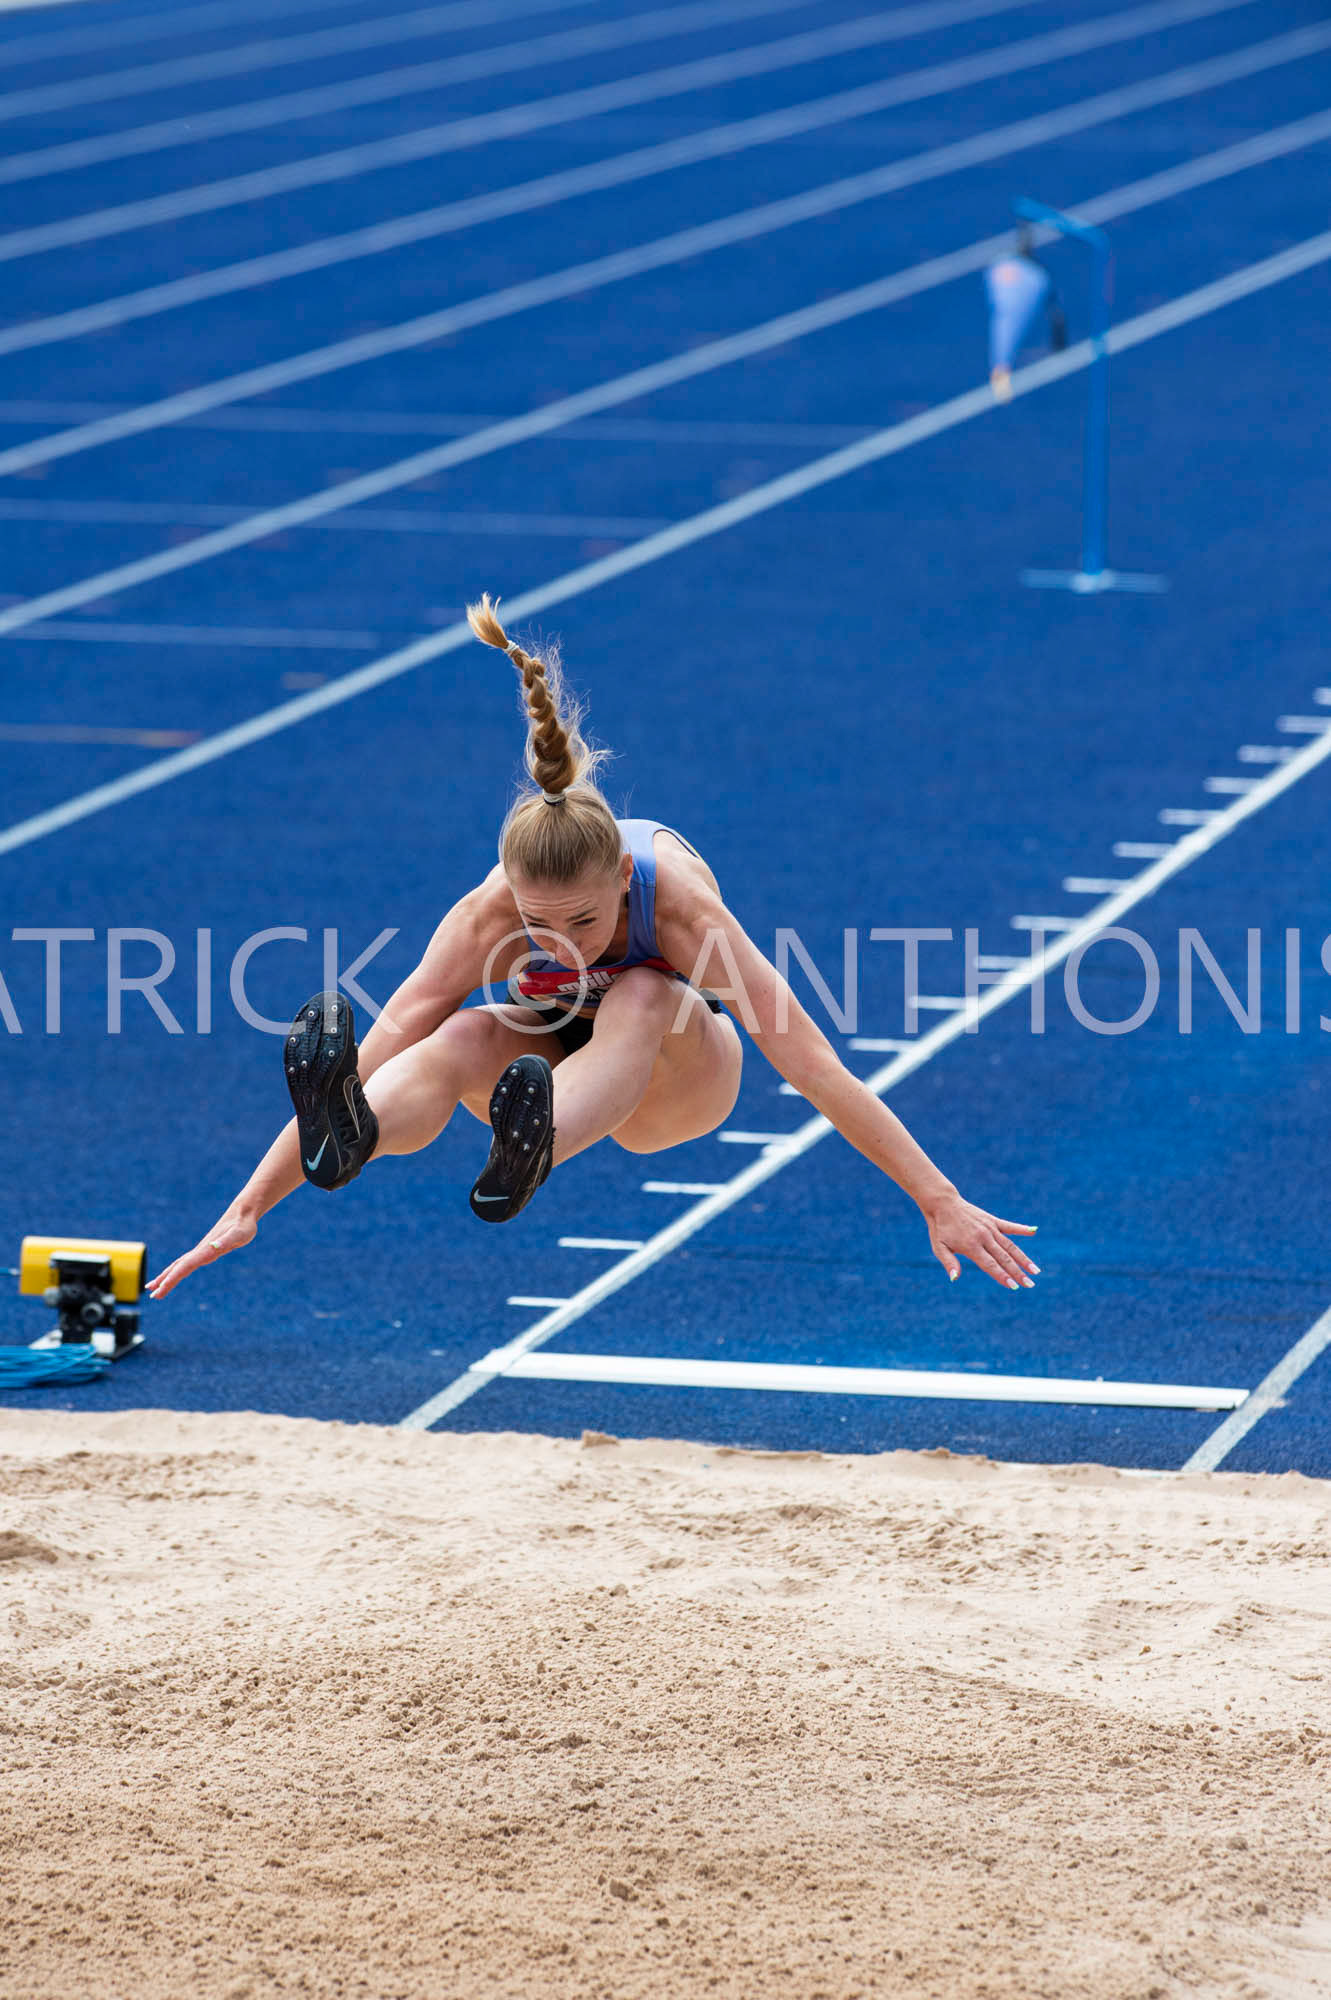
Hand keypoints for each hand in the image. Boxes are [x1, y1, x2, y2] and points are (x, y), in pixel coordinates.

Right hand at [146, 1211, 256, 1300]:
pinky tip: (173, 1275)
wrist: (242, 1213)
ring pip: (178, 1265)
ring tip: (152, 1287)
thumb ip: (227, 1240)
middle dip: (164, 1282)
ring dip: (165, 1276)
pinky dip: (176, 1270)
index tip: (160, 1291)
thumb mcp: (238, 1234)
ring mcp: (200, 1250)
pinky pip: (186, 1263)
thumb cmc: (243, 1225)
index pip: (184, 1267)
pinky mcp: (204, 1250)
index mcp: (206, 1250)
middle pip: (177, 1268)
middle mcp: (200, 1250)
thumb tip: (214, 1246)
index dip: (171, 1279)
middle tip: (152, 1296)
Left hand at [924, 1193, 1038, 1289]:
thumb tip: (955, 1278)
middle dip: (1018, 1273)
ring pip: (1010, 1246)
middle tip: (1030, 1284)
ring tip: (1035, 1270)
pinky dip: (1022, 1228)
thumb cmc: (940, 1228)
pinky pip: (1009, 1226)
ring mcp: (990, 1228)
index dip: (1002, 1276)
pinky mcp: (992, 1220)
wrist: (943, 1203)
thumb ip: (949, 1262)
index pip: (990, 1265)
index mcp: (971, 1246)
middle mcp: (983, 1237)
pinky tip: (1034, 1231)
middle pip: (1004, 1258)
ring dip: (1024, 1259)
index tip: (1015, 1286)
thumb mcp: (939, 1247)